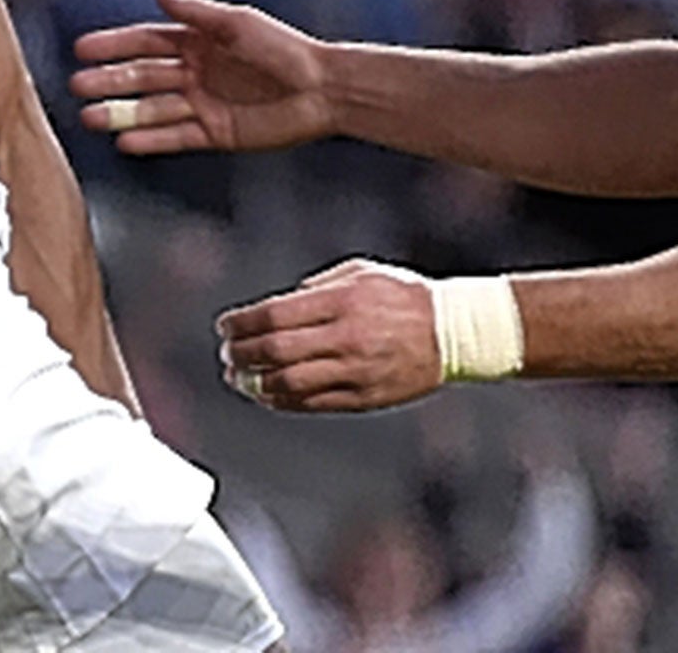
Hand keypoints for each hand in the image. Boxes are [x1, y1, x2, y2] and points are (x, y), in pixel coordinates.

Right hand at [72, 0, 333, 152]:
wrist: (321, 90)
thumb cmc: (284, 50)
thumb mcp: (238, 24)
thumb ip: (196, 13)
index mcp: (199, 42)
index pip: (147, 42)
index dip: (115, 45)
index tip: (82, 48)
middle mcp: (196, 72)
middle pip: (143, 77)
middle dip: (109, 80)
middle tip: (77, 85)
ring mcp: (203, 103)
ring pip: (153, 109)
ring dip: (121, 113)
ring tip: (89, 117)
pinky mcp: (215, 133)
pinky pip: (176, 136)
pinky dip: (151, 140)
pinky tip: (124, 141)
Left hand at [217, 259, 442, 412]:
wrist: (452, 331)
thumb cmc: (404, 296)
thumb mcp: (361, 273)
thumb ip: (317, 288)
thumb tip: (277, 307)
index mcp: (343, 301)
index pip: (275, 314)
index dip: (242, 323)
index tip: (225, 327)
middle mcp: (346, 337)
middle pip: (274, 351)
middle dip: (240, 354)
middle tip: (226, 354)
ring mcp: (354, 371)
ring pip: (287, 383)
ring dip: (253, 382)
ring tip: (239, 378)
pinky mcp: (362, 397)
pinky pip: (310, 403)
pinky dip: (280, 400)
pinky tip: (266, 394)